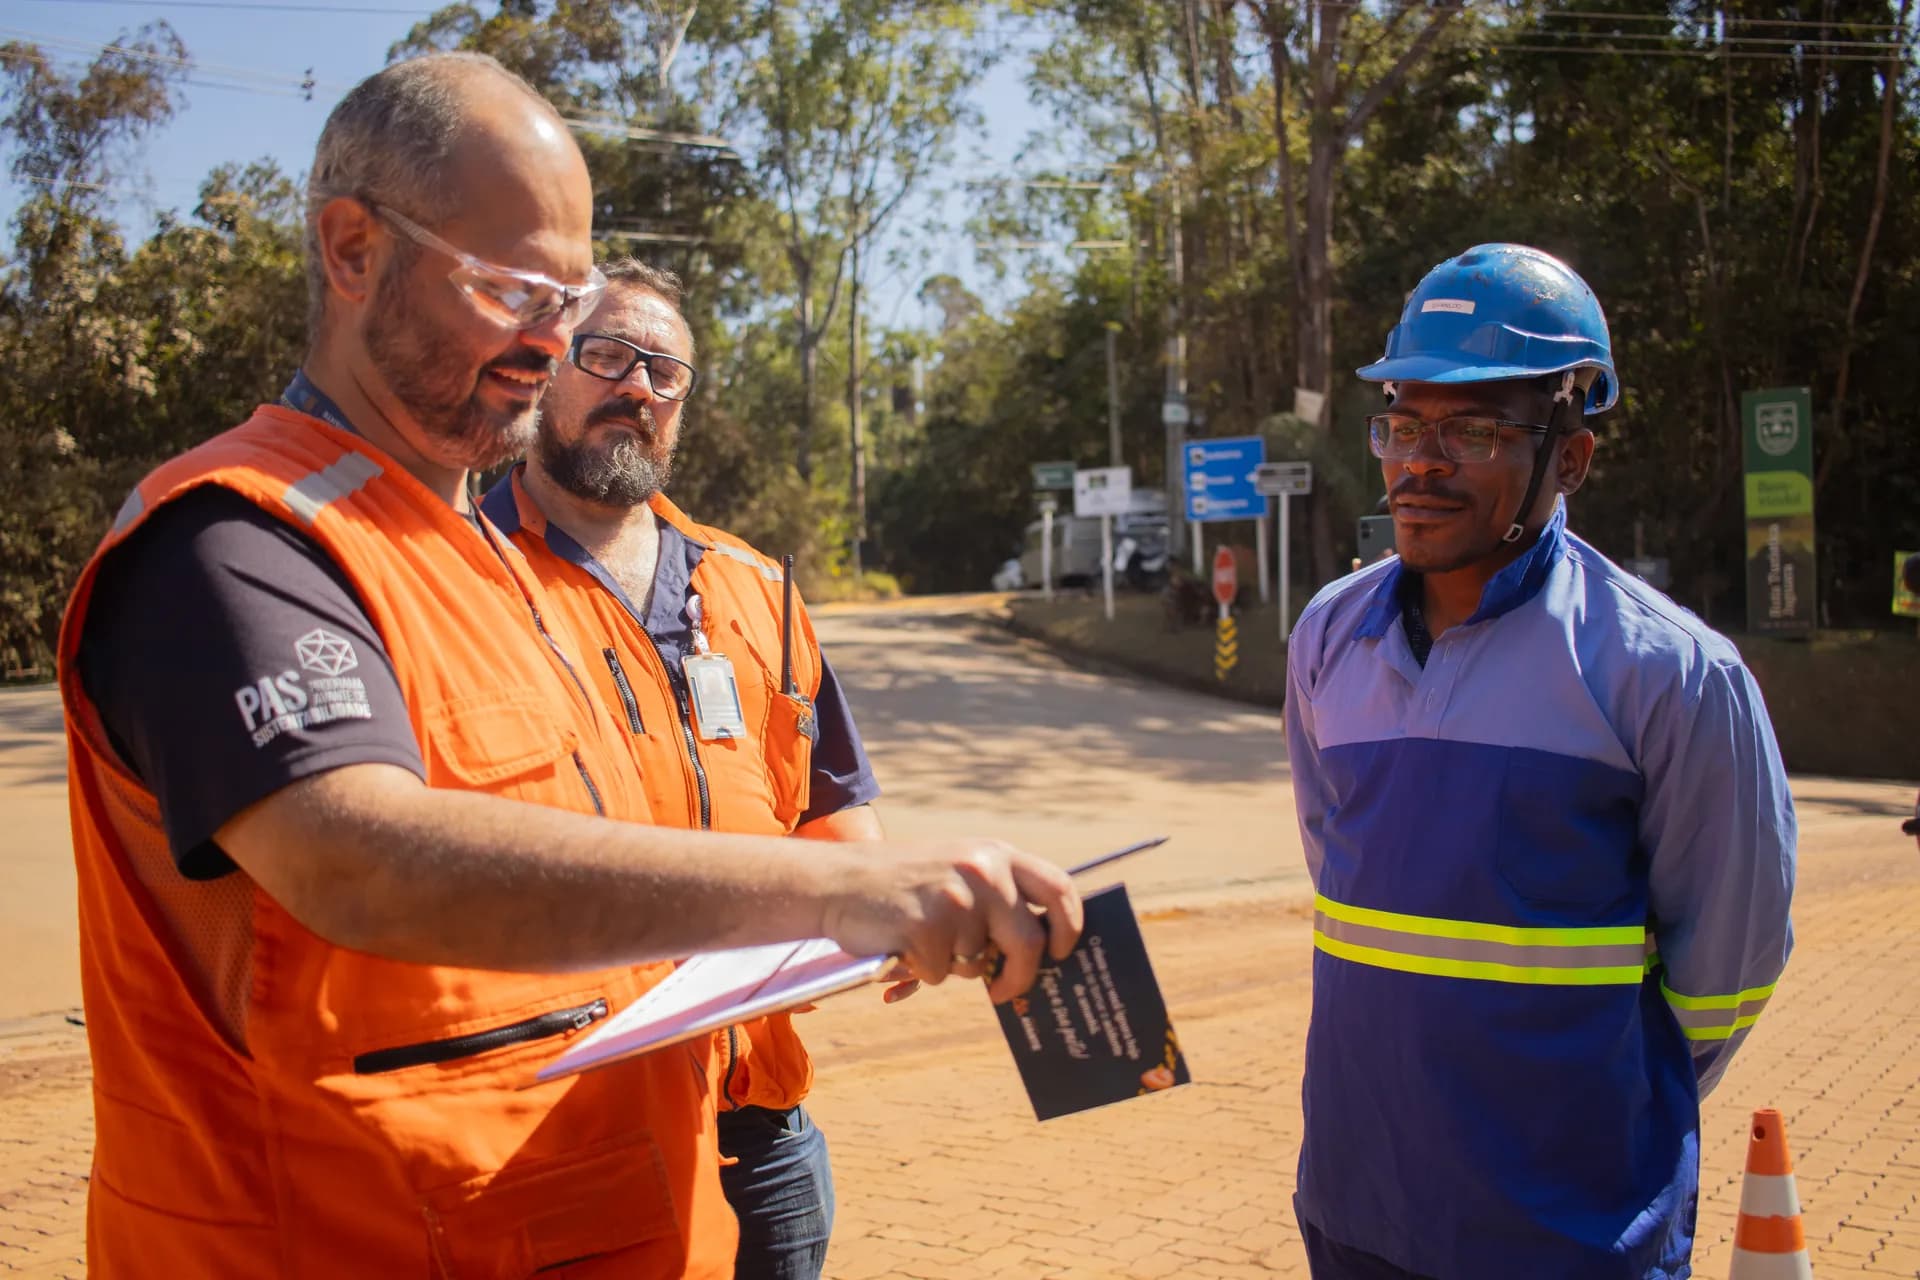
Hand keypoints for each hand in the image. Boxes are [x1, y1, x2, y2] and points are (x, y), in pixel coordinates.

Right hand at [821, 840, 1083, 1004]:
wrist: (837, 881)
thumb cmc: (901, 884)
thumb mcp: (958, 870)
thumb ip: (997, 896)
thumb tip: (1037, 950)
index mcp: (995, 855)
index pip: (1058, 889)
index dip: (1068, 927)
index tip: (1058, 953)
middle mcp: (983, 872)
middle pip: (1029, 941)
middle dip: (1021, 976)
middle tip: (1004, 992)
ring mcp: (956, 899)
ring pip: (976, 963)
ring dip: (950, 964)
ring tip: (919, 935)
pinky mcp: (927, 927)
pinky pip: (940, 973)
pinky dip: (921, 970)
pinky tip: (900, 942)